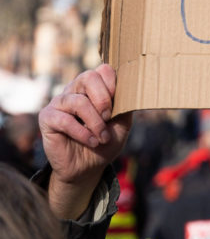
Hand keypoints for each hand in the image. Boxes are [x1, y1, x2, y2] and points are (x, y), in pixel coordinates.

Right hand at [38, 64, 131, 218]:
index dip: (113, 85)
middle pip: (88, 77)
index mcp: (94, 88)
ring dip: (95, 122)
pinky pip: (64, 119)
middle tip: (109, 118)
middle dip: (104, 99)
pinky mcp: (48, 118)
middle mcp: (75, 90)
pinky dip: (82, 133)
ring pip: (78, 101)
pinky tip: (91, 142)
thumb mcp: (122, 124)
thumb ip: (125, 106)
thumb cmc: (105, 143)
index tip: (118, 105)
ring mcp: (60, 102)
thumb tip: (131, 90)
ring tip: (102, 137)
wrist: (87, 168)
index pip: (103, 70)